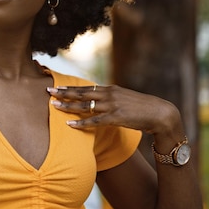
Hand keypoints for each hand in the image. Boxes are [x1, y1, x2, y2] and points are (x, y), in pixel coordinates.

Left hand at [47, 84, 180, 135]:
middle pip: (82, 93)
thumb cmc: (141, 108)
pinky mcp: (116, 117)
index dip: (70, 87)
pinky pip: (94, 120)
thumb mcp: (123, 98)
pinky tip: (70, 124)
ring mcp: (112, 105)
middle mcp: (109, 94)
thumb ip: (109, 98)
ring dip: (68, 105)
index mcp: (110, 89)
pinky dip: (81, 122)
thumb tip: (96, 99)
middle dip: (63, 92)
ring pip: (85, 105)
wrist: (160, 114)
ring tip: (53, 105)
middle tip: (48, 90)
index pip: (86, 87)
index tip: (56, 85)